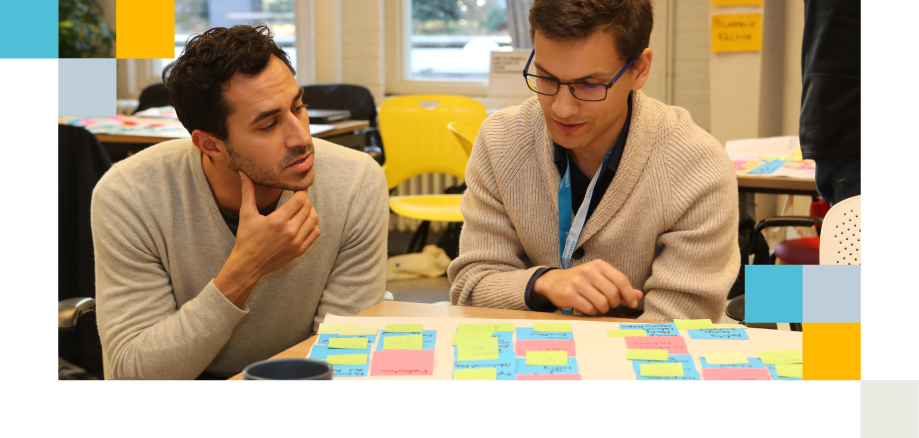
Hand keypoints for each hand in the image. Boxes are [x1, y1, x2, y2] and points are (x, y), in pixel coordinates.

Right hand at [214, 171, 319, 307]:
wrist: (248, 265)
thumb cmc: (246, 239)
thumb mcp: (246, 214)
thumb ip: (248, 192)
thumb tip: (243, 173)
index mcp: (278, 220)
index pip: (300, 199)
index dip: (301, 191)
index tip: (298, 187)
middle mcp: (290, 231)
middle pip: (308, 207)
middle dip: (304, 200)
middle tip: (297, 197)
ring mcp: (297, 242)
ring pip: (314, 219)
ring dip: (310, 211)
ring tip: (300, 209)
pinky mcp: (300, 250)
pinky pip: (315, 233)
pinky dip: (312, 225)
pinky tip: (302, 223)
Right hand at [532, 259, 643, 315]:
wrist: (553, 282)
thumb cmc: (581, 280)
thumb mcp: (600, 278)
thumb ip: (619, 286)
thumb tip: (638, 295)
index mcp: (598, 265)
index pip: (620, 279)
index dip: (629, 294)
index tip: (632, 303)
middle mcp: (588, 271)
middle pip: (612, 293)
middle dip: (614, 303)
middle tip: (610, 305)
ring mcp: (578, 282)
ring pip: (602, 302)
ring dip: (603, 309)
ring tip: (598, 306)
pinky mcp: (569, 293)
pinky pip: (589, 308)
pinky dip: (592, 312)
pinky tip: (588, 308)